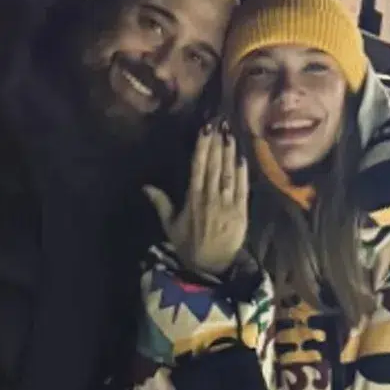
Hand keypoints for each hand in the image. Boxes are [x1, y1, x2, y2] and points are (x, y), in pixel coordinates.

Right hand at [143, 120, 248, 276]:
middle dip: (217, 144)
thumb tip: (145, 186)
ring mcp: (227, 204)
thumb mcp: (170, 226)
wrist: (212, 266)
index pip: (198, 167)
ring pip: (229, 173)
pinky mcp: (241, 211)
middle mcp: (210, 198)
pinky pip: (243, 188)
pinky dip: (243, 173)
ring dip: (230, 153)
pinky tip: (242, 157)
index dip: (202, 147)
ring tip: (230, 134)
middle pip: (214, 166)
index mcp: (193, 199)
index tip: (205, 130)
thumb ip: (161, 204)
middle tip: (220, 123)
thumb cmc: (190, 245)